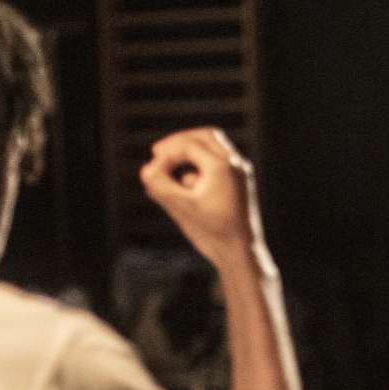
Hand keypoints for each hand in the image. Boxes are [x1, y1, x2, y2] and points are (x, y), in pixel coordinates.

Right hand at [138, 127, 264, 267]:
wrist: (242, 253)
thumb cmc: (213, 232)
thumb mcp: (180, 208)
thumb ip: (160, 186)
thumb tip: (146, 171)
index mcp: (223, 166)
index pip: (188, 146)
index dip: (165, 156)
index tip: (150, 172)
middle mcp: (236, 164)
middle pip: (205, 136)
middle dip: (179, 142)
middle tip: (158, 152)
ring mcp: (241, 173)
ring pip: (214, 148)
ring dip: (190, 153)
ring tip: (169, 169)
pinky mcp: (240, 184)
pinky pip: (219, 163)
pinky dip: (200, 167)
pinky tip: (185, 185)